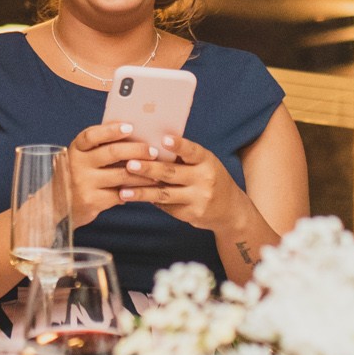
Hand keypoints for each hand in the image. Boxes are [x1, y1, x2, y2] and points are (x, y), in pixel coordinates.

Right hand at [67, 122, 161, 229]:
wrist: (57, 205)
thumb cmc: (78, 176)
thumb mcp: (82, 158)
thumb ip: (101, 148)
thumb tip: (135, 135)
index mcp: (75, 149)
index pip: (91, 135)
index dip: (111, 130)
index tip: (130, 127)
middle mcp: (76, 164)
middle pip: (112, 153)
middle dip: (137, 150)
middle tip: (153, 151)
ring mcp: (83, 183)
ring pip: (121, 175)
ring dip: (143, 174)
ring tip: (156, 172)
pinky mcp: (91, 201)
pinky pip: (120, 194)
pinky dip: (135, 191)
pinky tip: (146, 189)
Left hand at [115, 133, 244, 231]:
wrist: (230, 210)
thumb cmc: (211, 178)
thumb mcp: (204, 163)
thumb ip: (184, 157)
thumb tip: (150, 145)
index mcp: (207, 161)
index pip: (192, 151)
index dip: (179, 145)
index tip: (164, 140)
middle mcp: (204, 179)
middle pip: (172, 173)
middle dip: (148, 169)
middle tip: (129, 164)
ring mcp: (198, 199)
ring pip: (164, 194)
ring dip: (142, 192)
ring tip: (123, 190)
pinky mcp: (190, 214)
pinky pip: (166, 206)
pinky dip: (150, 200)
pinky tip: (134, 197)